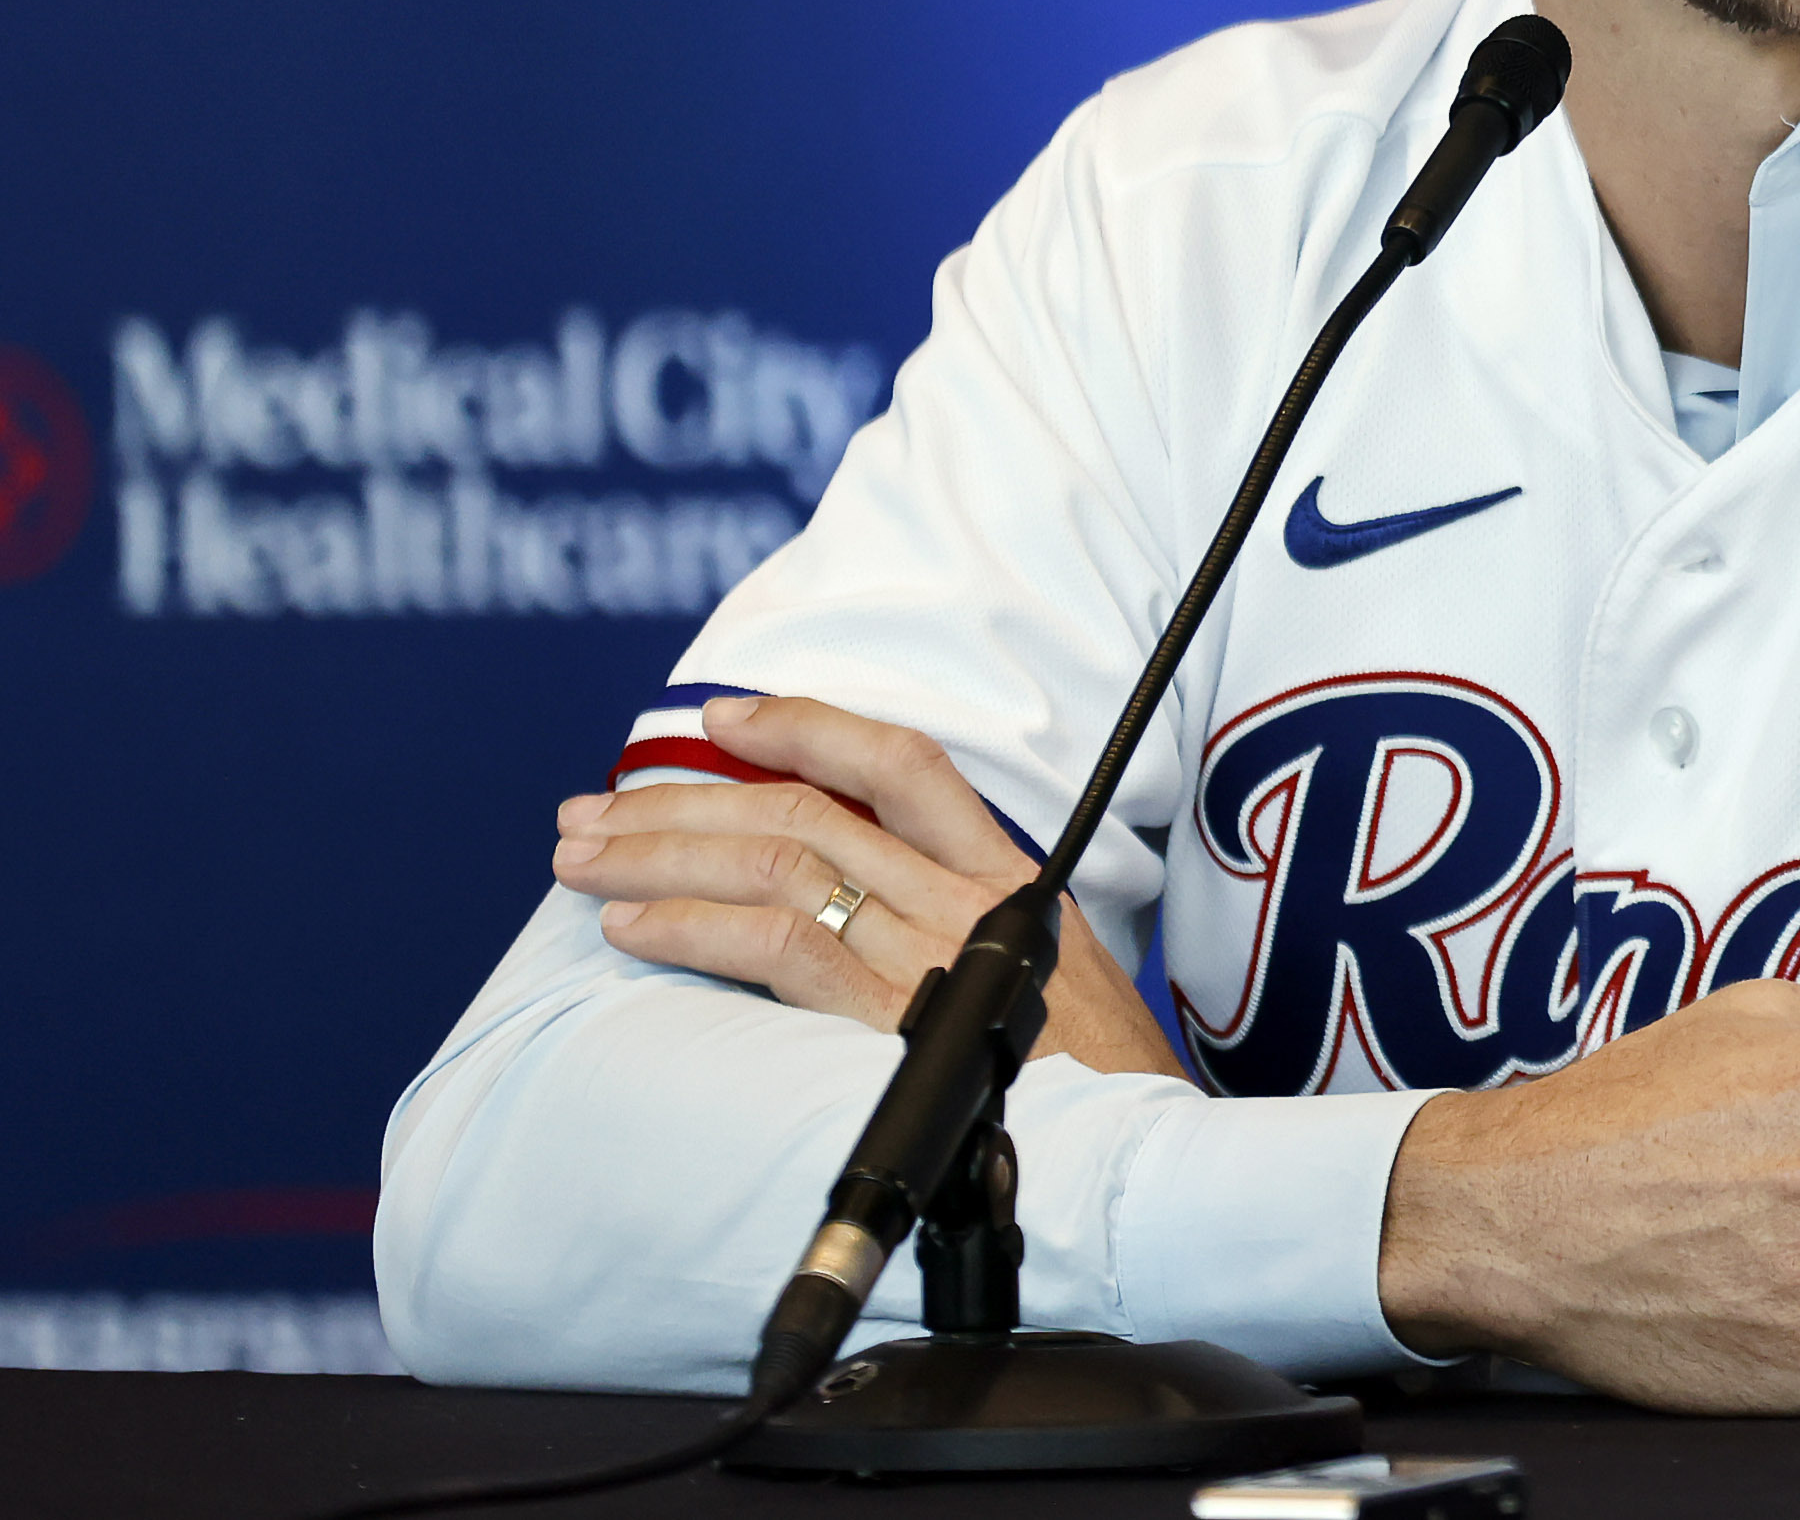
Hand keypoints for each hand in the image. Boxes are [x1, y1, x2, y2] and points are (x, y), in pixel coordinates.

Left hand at [549, 693, 1187, 1080]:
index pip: (899, 762)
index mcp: (1002, 876)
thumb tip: (856, 915)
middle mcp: (964, 897)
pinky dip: (694, 926)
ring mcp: (932, 952)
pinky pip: (780, 945)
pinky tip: (635, 926)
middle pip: (807, 809)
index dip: (805, 726)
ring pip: (779, 861)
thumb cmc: (1090, 1081)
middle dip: (682, 801)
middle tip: (591, 813)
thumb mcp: (1040, 975)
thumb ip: (962, 934)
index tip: (719, 718)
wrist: (1144, 1153)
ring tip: (584, 863)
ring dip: (662, 855)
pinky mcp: (897, 1018)